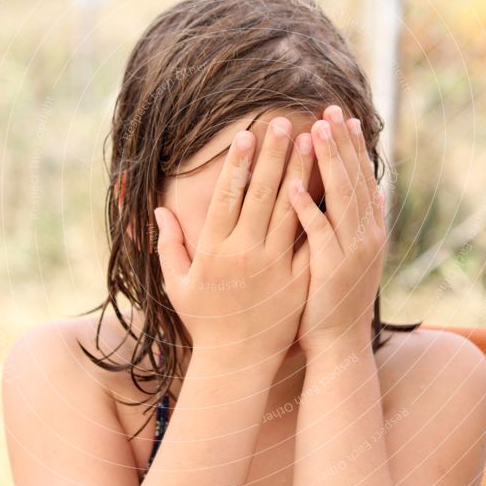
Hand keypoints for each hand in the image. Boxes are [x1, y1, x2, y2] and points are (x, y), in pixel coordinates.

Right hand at [153, 116, 313, 376]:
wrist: (238, 363)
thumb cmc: (204, 321)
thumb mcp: (177, 284)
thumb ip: (167, 245)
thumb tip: (157, 210)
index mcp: (215, 250)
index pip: (228, 196)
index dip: (238, 163)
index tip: (247, 134)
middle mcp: (246, 254)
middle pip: (261, 194)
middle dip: (273, 155)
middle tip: (283, 122)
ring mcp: (275, 267)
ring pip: (290, 210)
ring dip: (300, 173)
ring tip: (309, 141)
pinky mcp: (299, 280)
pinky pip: (311, 241)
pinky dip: (320, 211)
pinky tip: (328, 185)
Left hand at [288, 105, 386, 356]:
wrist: (339, 344)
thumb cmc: (336, 298)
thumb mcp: (354, 256)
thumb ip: (357, 223)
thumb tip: (370, 192)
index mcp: (369, 230)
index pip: (362, 178)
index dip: (354, 148)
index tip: (344, 118)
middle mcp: (365, 236)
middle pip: (353, 180)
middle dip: (342, 143)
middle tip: (331, 109)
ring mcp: (350, 253)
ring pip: (339, 199)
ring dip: (327, 163)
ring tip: (313, 132)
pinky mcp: (329, 270)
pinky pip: (316, 234)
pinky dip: (306, 209)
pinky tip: (291, 187)